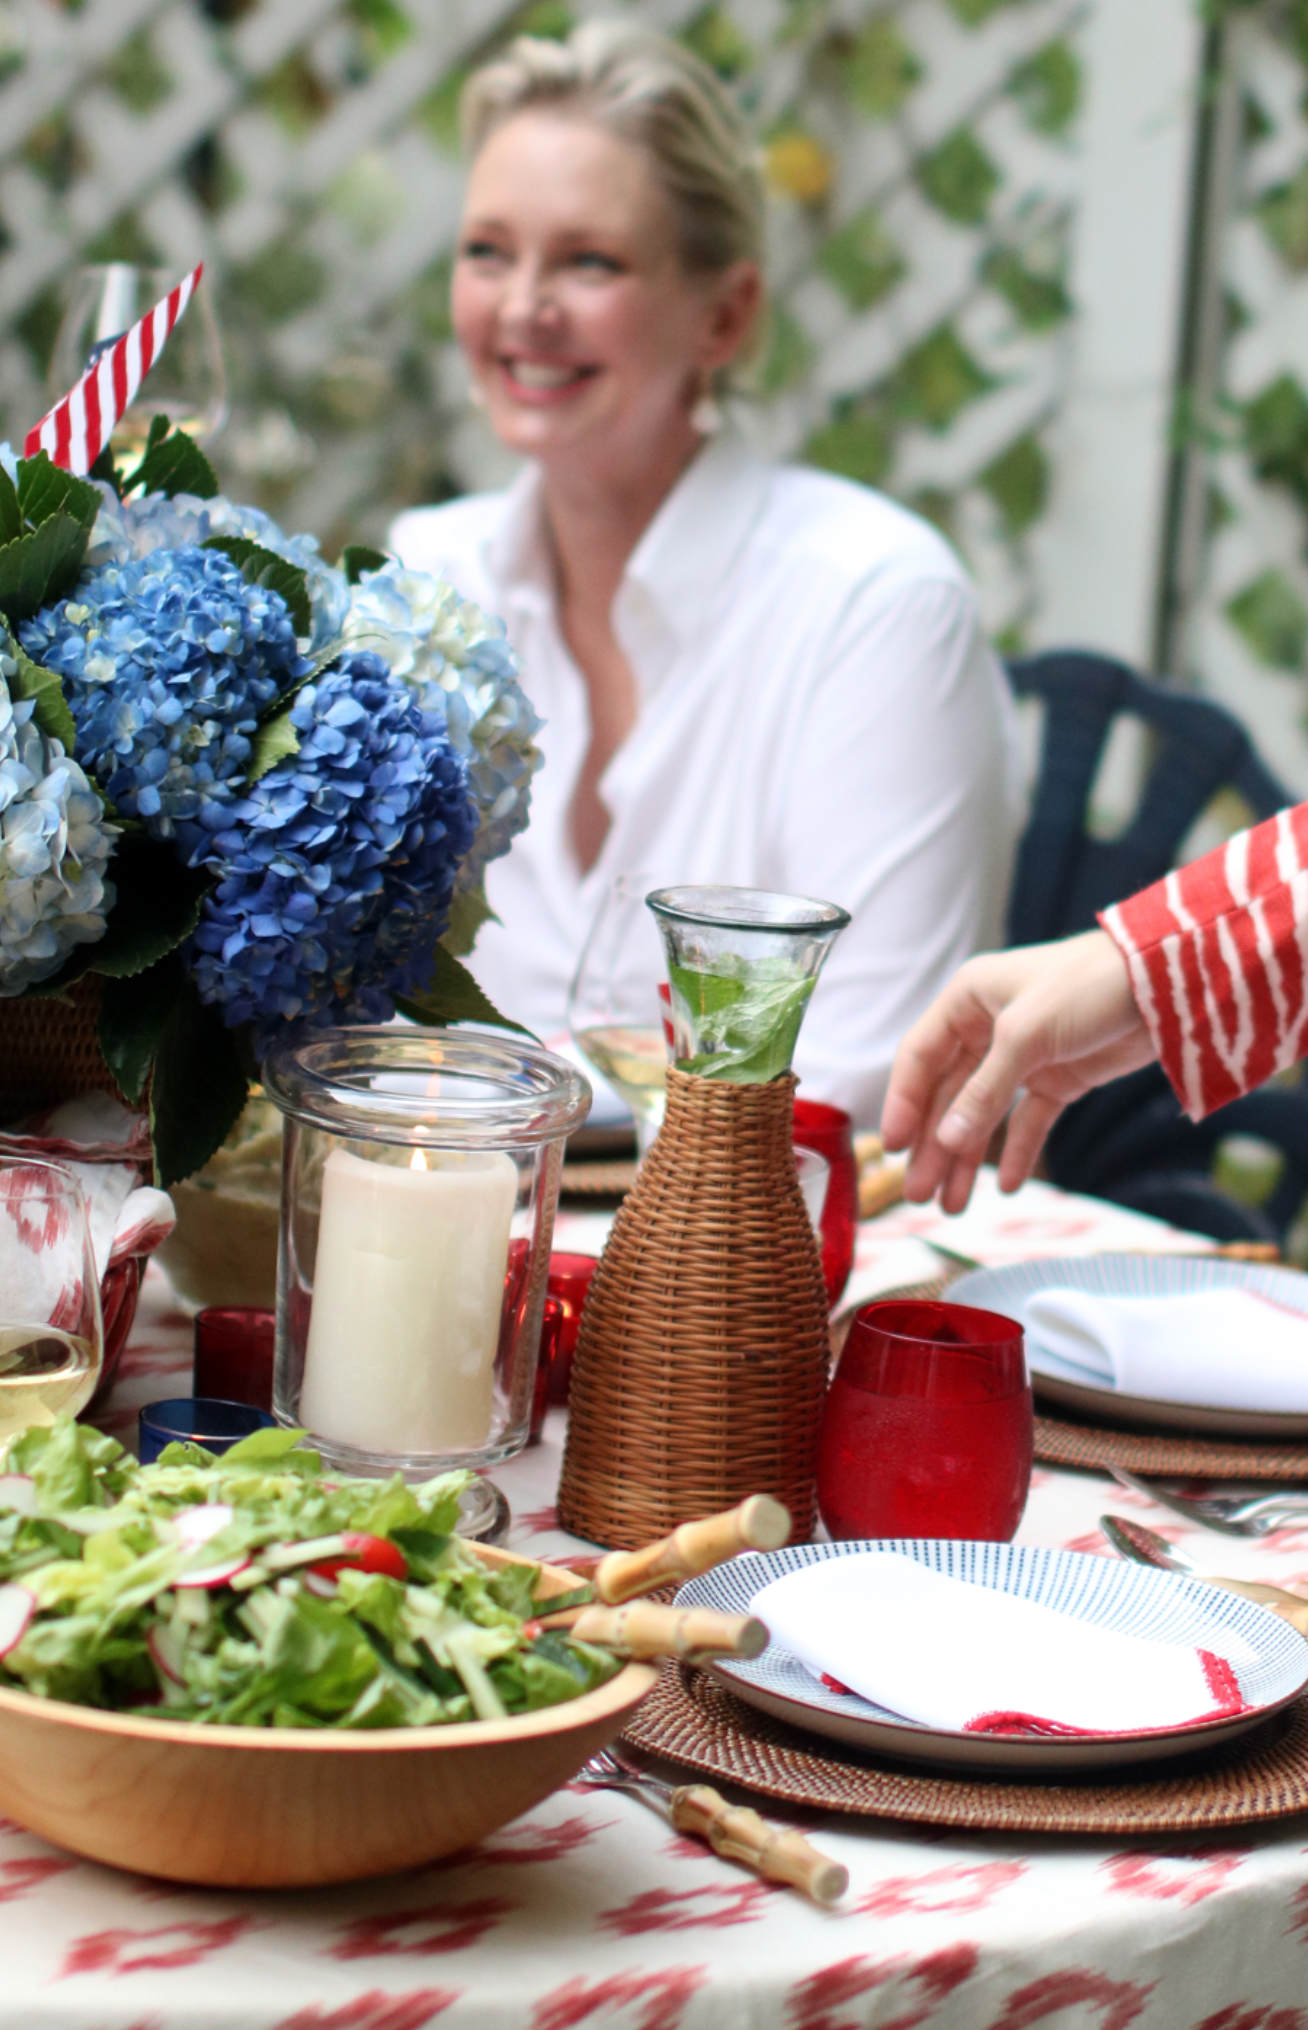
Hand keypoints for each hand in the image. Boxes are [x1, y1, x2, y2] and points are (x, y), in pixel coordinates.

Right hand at [880, 930, 1154, 1212]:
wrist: (1167, 980)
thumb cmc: (1088, 985)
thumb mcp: (1027, 1035)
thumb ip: (985, 1090)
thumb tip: (945, 1141)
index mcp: (967, 1000)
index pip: (920, 1058)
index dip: (903, 1103)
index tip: (894, 1148)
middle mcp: (988, 1027)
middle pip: (948, 1094)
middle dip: (935, 1146)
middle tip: (919, 1194)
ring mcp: (1024, 1054)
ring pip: (984, 1113)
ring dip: (968, 1157)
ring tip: (953, 1205)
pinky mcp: (1060, 1076)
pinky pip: (1028, 1120)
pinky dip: (1018, 1150)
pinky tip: (1008, 1185)